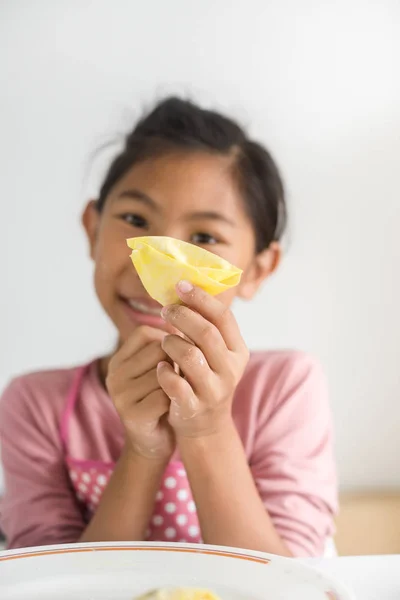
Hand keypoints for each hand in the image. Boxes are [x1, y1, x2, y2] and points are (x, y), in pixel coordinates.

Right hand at [106, 326, 174, 459]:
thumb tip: (187, 310)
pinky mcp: (132, 415)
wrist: (153, 442)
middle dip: (176, 361)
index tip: (175, 358)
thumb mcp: (157, 368)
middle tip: (180, 377)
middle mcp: (114, 374)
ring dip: (178, 380)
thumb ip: (165, 345)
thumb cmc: (160, 398)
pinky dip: (176, 399)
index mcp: (118, 359)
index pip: (146, 332)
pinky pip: (165, 395)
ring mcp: (120, 395)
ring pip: (164, 371)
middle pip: (158, 349)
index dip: (168, 341)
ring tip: (176, 391)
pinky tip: (174, 406)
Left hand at [157, 281, 249, 437]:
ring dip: (170, 343)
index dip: (201, 298)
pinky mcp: (195, 407)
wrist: (205, 425)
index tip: (180, 285)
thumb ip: (205, 326)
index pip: (223, 316)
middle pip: (206, 333)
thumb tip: (183, 288)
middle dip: (182, 316)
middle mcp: (230, 369)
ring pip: (190, 355)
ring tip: (163, 342)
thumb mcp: (214, 352)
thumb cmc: (204, 377)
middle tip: (165, 310)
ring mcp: (214, 389)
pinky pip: (175, 384)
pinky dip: (163, 372)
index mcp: (237, 350)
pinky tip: (159, 368)